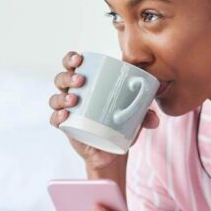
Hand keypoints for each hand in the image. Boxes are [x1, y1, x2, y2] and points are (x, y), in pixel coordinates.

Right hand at [49, 50, 158, 170]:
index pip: (73, 65)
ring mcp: (68, 111)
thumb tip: (155, 119)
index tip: (80, 58)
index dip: (71, 58)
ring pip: (55, 98)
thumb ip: (145, 114)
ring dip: (62, 96)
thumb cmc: (121, 126)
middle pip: (61, 79)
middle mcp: (73, 94)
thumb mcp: (134, 117)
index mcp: (87, 84)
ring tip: (74, 99)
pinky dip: (57, 116)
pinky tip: (65, 115)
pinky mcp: (67, 128)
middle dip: (67, 76)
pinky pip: (55, 120)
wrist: (112, 152)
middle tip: (81, 80)